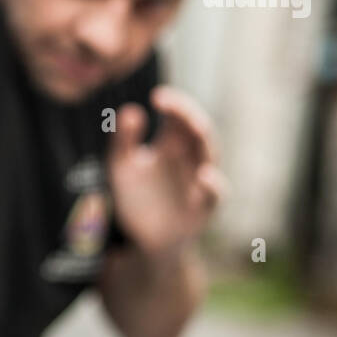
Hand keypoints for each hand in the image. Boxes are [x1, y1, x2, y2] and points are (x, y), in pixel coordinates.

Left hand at [107, 86, 225, 255]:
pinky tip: (204, 176)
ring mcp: (198, 183)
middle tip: (172, 105)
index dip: (174, 104)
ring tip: (194, 125)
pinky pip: (214, 196)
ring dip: (204, 141)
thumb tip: (131, 110)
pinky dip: (213, 185)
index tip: (157, 96)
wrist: (144, 239)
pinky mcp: (202, 208)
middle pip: (198, 131)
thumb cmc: (137, 198)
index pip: (180, 117)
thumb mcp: (122, 167)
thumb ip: (124, 140)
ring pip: (210, 157)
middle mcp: (189, 160)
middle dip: (188, 115)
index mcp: (172, 146)